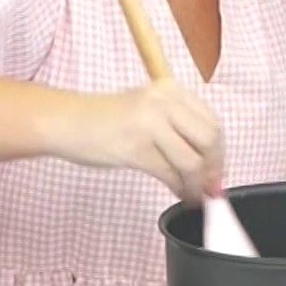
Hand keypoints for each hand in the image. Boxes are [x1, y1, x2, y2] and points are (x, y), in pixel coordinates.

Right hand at [48, 81, 223, 200]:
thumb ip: (177, 129)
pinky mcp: (135, 147)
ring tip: (192, 195)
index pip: (212, 122)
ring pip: (191, 161)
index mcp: (170, 90)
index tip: (217, 172)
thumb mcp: (147, 110)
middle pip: (209, 140)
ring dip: (196, 185)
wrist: (65, 121)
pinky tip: (178, 194)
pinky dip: (179, 188)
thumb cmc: (105, 120)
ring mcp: (149, 123)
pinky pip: (169, 173)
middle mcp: (163, 101)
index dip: (220, 152)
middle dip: (212, 169)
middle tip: (209, 188)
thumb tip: (209, 167)